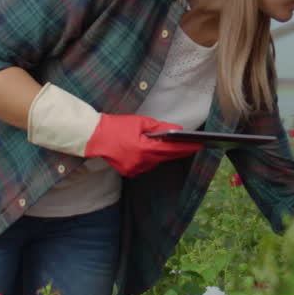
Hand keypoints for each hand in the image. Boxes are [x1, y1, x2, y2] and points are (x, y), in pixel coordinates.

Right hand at [27, 84, 200, 175]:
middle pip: (165, 157)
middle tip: (192, 145)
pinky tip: (153, 151)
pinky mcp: (129, 171)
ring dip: (163, 154)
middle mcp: (141, 162)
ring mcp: (134, 169)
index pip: (171, 150)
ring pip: (155, 162)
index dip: (186, 147)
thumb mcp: (140, 122)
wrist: (94, 137)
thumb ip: (159, 128)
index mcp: (144, 149)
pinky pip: (145, 165)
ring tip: (175, 146)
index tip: (199, 144)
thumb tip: (177, 132)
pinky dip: (150, 158)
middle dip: (177, 151)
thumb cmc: (116, 126)